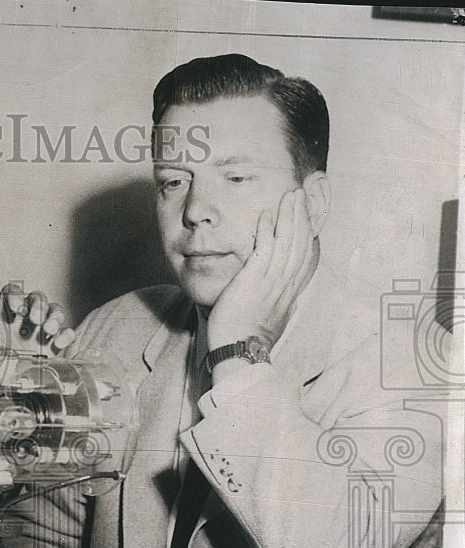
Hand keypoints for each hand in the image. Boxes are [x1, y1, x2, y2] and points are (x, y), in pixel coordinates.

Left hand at [0, 283, 75, 356]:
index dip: (15, 295)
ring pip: (54, 310)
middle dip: (38, 305)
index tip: (16, 308)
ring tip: (49, 330)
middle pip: (36, 298)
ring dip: (54, 316)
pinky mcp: (54, 346)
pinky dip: (66, 335)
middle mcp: (24, 320)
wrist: (2, 388)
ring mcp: (40, 331)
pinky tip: (59, 343)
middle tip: (35, 320)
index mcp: (3, 317)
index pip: (11, 292)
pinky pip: (66, 333)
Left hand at [206, 188, 316, 354]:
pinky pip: (264, 250)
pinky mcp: (254, 281)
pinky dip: (267, 231)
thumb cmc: (248, 338)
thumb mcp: (270, 317)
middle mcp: (285, 285)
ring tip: (289, 196)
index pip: (303, 257)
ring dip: (289, 217)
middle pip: (300, 244)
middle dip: (301, 217)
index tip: (307, 216)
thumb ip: (277, 303)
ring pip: (287, 243)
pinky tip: (266, 215)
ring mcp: (271, 282)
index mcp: (289, 292)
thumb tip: (284, 300)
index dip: (307, 234)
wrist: (240, 352)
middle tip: (300, 195)